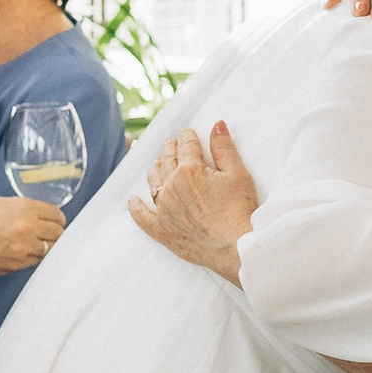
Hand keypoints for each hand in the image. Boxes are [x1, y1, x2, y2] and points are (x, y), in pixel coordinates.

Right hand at [0, 195, 66, 276]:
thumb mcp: (1, 203)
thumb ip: (25, 210)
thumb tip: (41, 217)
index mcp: (24, 208)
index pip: (57, 215)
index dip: (57, 220)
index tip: (55, 223)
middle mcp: (27, 228)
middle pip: (58, 235)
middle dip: (54, 235)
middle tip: (47, 235)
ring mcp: (23, 249)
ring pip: (49, 251)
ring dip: (43, 248)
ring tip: (32, 245)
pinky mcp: (16, 265)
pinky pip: (35, 262)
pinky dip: (32, 258)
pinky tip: (22, 253)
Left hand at [127, 122, 256, 284]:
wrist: (234, 247)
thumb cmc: (239, 211)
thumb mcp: (237, 174)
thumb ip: (224, 148)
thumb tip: (217, 125)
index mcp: (190, 170)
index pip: (186, 145)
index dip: (188, 136)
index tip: (188, 133)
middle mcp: (172, 186)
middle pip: (168, 160)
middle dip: (171, 149)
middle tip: (173, 144)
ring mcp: (164, 208)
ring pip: (153, 181)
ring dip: (155, 168)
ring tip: (158, 162)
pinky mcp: (163, 230)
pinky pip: (143, 217)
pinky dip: (136, 208)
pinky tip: (132, 201)